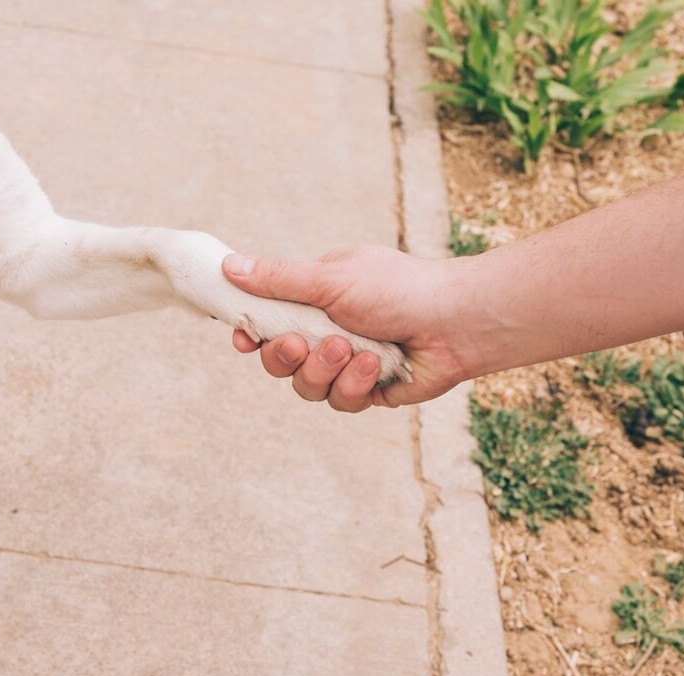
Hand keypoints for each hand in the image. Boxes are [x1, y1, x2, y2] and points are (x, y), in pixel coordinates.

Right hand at [222, 245, 468, 411]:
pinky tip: (376, 366)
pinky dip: (355, 384)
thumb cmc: (398, 289)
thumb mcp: (331, 278)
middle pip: (280, 361)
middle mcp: (328, 333)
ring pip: (307, 386)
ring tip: (351, 350)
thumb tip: (229, 265)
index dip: (252, 334)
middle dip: (286, 357)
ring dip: (325, 370)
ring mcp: (348, 364)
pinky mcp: (369, 391)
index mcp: (316, 300)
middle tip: (300, 343)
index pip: (269, 321)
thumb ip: (278, 279)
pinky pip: (341, 401)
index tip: (244, 338)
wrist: (455, 321)